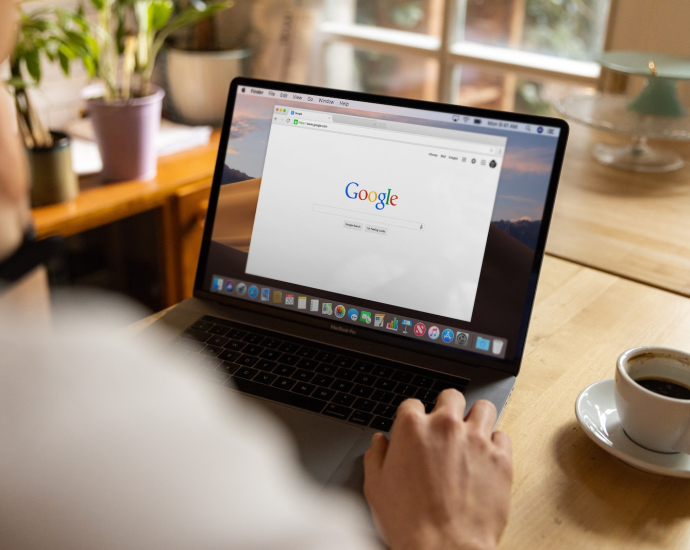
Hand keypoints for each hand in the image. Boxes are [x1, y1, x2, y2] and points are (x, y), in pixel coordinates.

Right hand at [363, 390, 511, 549]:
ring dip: (476, 418)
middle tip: (445, 427)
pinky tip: (486, 456)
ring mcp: (476, 440)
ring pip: (483, 408)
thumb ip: (375, 456)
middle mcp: (445, 426)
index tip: (416, 430)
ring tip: (471, 434)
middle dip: (447, 408)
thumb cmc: (409, 522)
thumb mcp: (376, 487)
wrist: (444, 549)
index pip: (412, 404)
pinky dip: (495, 444)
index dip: (412, 418)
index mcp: (411, 428)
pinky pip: (503, 436)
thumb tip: (379, 442)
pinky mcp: (500, 458)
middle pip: (451, 396)